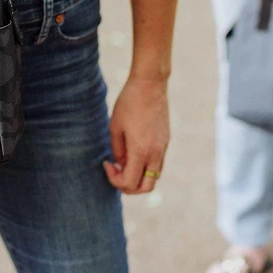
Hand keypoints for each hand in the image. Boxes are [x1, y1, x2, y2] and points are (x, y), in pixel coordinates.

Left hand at [103, 77, 169, 194]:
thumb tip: (121, 165)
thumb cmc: (129, 103)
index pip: (129, 183)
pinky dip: (145, 167)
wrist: (150, 85)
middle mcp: (155, 153)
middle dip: (129, 187)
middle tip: (116, 174)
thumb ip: (118, 151)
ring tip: (124, 163)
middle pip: (146, 187)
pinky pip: (157, 164)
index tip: (107, 164)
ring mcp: (163, 148)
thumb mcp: (115, 127)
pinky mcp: (166, 141)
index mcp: (141, 151)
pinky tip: (134, 154)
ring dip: (138, 177)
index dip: (114, 180)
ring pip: (154, 177)